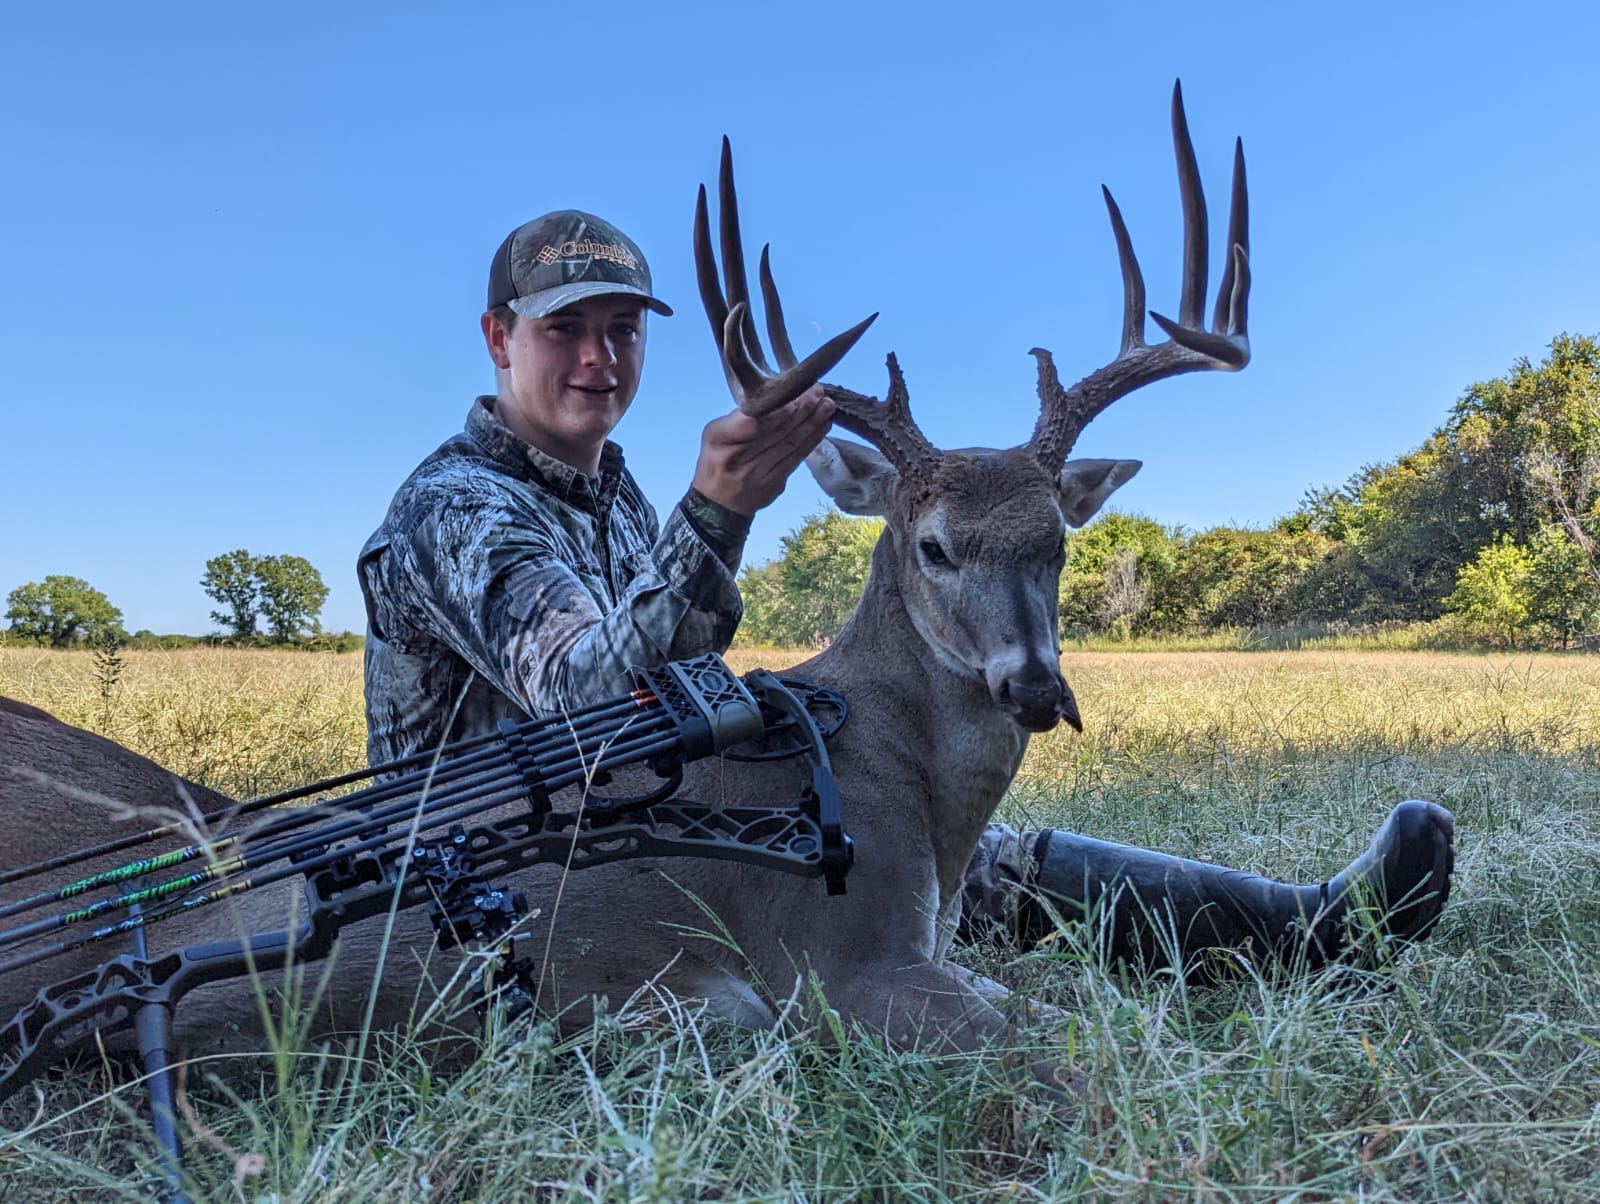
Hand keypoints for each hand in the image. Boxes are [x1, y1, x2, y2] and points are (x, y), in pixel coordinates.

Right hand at [690, 386, 834, 516]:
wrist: (718, 504)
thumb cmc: (718, 458)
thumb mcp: (715, 434)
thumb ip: (740, 417)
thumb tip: (776, 400)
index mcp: (719, 440)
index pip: (752, 423)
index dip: (778, 410)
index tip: (795, 394)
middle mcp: (738, 458)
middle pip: (776, 432)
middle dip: (801, 410)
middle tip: (817, 392)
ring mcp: (758, 474)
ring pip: (790, 444)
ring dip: (812, 423)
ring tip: (827, 406)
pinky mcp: (775, 484)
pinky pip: (796, 458)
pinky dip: (812, 440)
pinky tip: (823, 426)